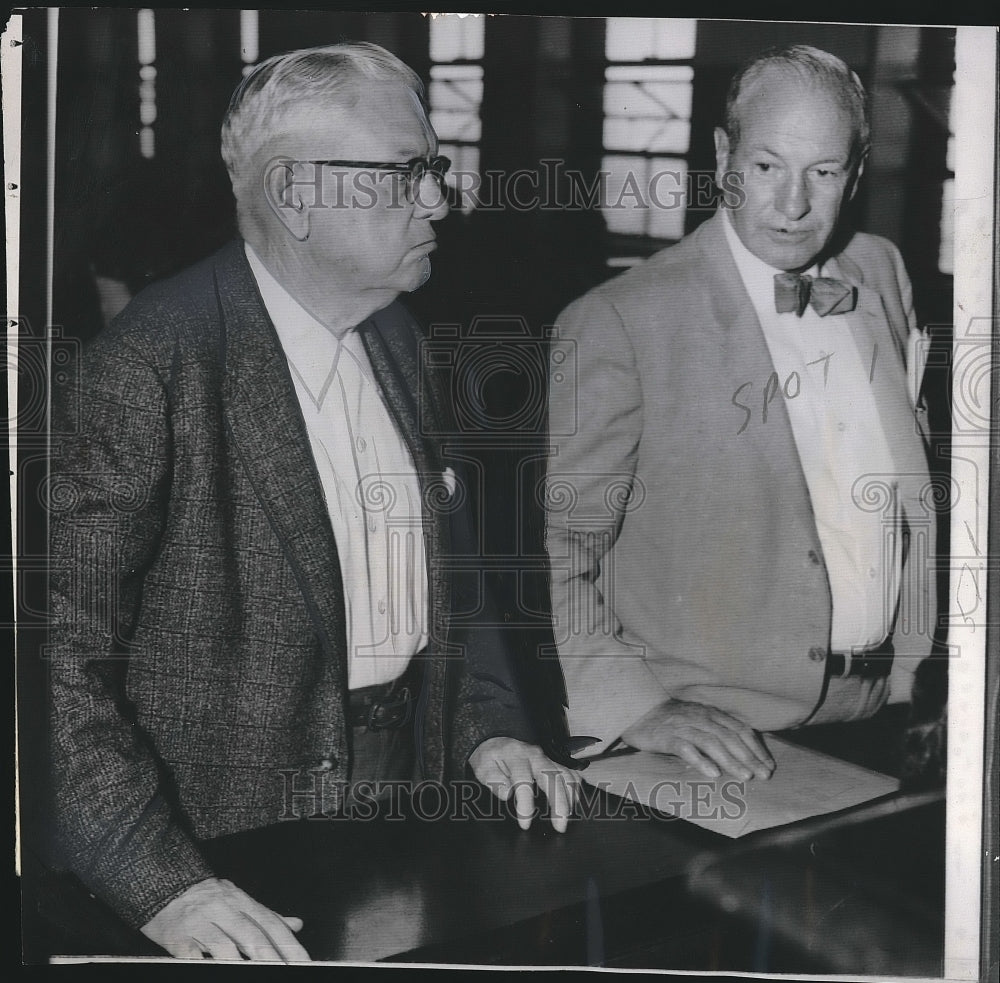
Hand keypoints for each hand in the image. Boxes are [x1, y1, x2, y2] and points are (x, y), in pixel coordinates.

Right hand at [141, 877, 309, 960]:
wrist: (164, 884)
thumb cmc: (206, 897)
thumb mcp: (239, 900)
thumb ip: (267, 915)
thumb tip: (297, 924)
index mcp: (242, 901)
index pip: (271, 924)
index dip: (289, 944)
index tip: (303, 962)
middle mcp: (224, 909)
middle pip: (252, 935)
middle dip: (271, 957)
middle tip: (286, 971)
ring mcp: (201, 924)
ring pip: (224, 947)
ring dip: (239, 964)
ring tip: (256, 975)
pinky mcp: (179, 938)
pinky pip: (193, 958)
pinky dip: (204, 966)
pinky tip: (216, 972)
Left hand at [469, 737, 581, 832]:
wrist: (495, 740)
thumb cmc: (490, 757)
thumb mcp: (482, 767)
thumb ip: (493, 779)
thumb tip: (506, 793)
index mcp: (515, 757)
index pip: (523, 781)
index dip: (526, 804)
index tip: (525, 823)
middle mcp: (534, 755)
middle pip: (552, 777)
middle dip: (558, 802)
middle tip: (560, 825)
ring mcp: (546, 757)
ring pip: (565, 774)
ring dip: (570, 796)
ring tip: (569, 817)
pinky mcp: (552, 761)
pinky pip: (569, 771)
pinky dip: (575, 786)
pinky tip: (576, 800)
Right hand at [621, 699, 774, 780]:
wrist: (638, 712)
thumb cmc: (672, 720)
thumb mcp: (698, 719)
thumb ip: (717, 730)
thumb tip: (743, 752)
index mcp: (711, 714)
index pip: (740, 729)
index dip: (757, 748)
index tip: (768, 766)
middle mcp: (701, 718)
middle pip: (730, 737)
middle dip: (749, 757)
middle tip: (763, 776)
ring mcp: (684, 727)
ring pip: (712, 743)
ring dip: (731, 760)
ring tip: (745, 776)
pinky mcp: (668, 737)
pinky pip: (686, 748)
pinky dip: (700, 761)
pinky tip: (712, 773)